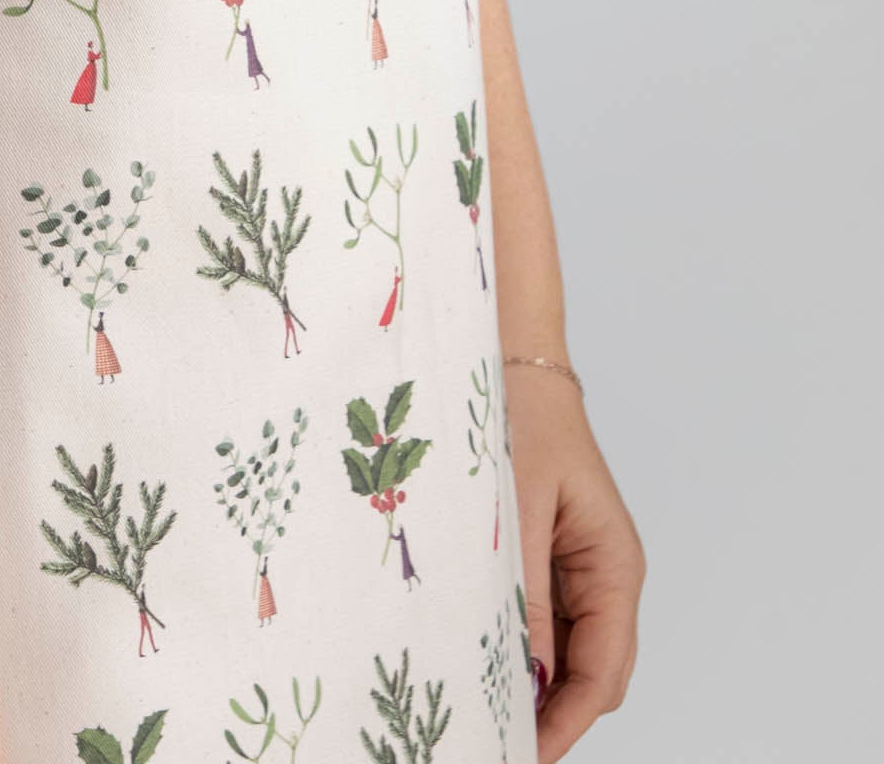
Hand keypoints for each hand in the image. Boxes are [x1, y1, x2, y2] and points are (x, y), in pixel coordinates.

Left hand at [509, 364, 644, 759]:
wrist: (507, 359)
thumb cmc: (516, 416)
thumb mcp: (515, 505)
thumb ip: (520, 588)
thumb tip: (520, 673)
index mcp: (614, 565)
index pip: (603, 672)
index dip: (565, 722)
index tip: (523, 752)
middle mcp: (603, 576)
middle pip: (586, 672)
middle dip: (545, 714)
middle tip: (487, 741)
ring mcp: (573, 568)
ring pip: (558, 650)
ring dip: (524, 680)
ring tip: (472, 710)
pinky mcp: (542, 555)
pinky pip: (534, 617)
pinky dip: (508, 642)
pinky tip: (469, 655)